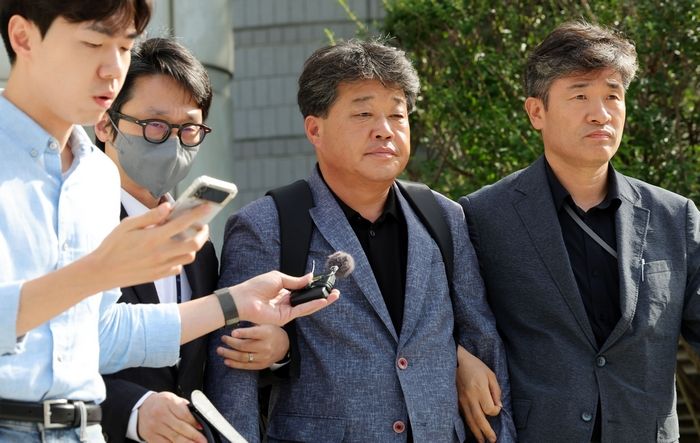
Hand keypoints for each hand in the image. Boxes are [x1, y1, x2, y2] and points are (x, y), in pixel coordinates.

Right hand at [92, 203, 209, 288]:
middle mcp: (161, 253)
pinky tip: (172, 252)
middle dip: (203, 233)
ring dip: (192, 246)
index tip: (208, 207)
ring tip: (186, 238)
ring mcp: (162, 266)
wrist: (102, 271)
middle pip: (195, 244)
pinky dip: (180, 259)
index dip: (198, 214)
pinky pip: (178, 267)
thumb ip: (150, 216)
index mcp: (154, 237)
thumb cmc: (113, 245)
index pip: (183, 223)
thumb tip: (168, 207)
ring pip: (189, 257)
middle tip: (200, 226)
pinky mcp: (159, 275)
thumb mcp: (127, 225)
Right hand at [137, 391, 205, 442]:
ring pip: (174, 438)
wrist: (140, 408)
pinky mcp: (151, 437)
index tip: (201, 427)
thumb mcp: (172, 399)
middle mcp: (160, 414)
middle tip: (203, 440)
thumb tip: (198, 419)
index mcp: (168, 402)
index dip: (194, 422)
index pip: (183, 414)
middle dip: (194, 436)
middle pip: (180, 427)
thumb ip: (184, 407)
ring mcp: (154, 427)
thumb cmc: (161, 403)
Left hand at [217, 324, 289, 369]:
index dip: (242, 333)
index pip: (253, 333)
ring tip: (220, 350)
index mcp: (267, 334)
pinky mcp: (261, 365)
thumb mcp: (266, 324)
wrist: (285, 346)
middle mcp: (266, 346)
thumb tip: (235, 319)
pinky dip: (235, 364)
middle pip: (245, 346)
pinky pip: (246, 366)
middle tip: (223, 338)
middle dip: (231, 342)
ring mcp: (263, 357)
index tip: (232, 332)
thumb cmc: (272, 331)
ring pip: (243, 357)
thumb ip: (253, 324)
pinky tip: (226, 361)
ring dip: (229, 354)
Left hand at [227, 271, 339, 325]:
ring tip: (334, 296)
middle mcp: (287, 302)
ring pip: (308, 306)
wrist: (244, 298)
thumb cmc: (256, 287)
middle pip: (308, 300)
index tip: (325, 283)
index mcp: (284, 292)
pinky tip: (322, 301)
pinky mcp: (285, 317)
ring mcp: (287, 311)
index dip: (314, 288)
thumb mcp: (279, 278)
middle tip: (335, 292)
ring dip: (322, 302)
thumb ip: (296, 281)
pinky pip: (302, 311)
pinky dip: (313, 305)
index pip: (303, 291)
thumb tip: (310, 277)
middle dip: (322, 296)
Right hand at [456, 345, 501, 442]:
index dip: (495, 411)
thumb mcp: (490, 374)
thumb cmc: (475, 366)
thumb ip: (496, 390)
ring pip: (470, 420)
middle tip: (493, 440)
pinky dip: (468, 425)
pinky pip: (463, 416)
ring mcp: (462, 400)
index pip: (489, 408)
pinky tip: (472, 431)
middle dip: (486, 431)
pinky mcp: (457, 401)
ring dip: (476, 432)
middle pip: (479, 418)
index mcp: (479, 389)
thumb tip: (499, 405)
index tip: (497, 407)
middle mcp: (470, 397)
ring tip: (482, 441)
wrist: (456, 361)